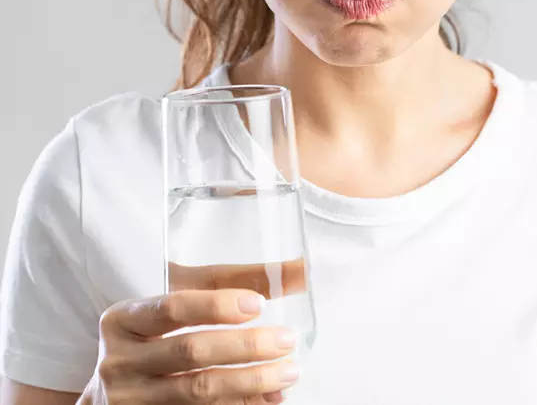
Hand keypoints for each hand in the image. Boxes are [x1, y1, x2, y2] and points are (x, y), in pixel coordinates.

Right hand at [80, 261, 305, 404]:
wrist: (112, 388)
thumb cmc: (156, 330)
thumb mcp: (178, 299)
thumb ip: (233, 282)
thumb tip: (300, 270)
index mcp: (124, 320)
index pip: (172, 308)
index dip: (216, 305)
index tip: (257, 304)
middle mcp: (120, 361)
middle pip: (190, 351)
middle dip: (245, 347)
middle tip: (286, 340)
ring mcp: (131, 399)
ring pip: (199, 391)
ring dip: (251, 382)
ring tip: (289, 371)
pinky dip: (241, 404)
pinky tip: (269, 397)